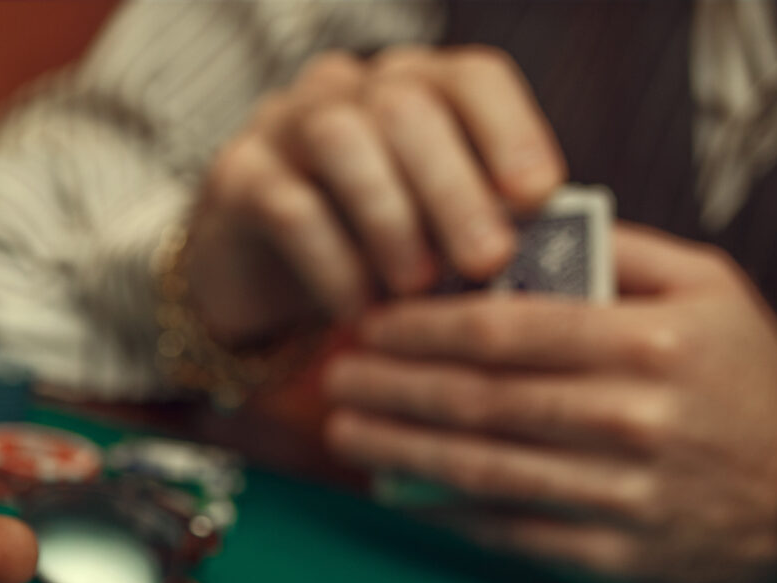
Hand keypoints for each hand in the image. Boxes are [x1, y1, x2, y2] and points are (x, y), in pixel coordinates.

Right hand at [186, 45, 564, 346]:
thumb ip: (475, 222)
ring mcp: (283, 124)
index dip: (510, 131)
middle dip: (454, 188)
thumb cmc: (358, 244)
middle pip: (406, 107)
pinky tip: (357, 310)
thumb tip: (541, 261)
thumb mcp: (426, 225)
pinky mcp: (234, 177)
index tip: (540, 195)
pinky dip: (333, 263)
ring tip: (417, 287)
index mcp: (412, 85)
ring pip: (342, 141)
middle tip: (488, 261)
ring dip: (391, 218)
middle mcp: (347, 88)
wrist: (247, 271)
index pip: (470, 79)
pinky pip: (289, 208)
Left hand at [323, 225, 776, 582]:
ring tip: (344, 430)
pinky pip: (503, 530)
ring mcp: (618, 494)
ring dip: (396, 450)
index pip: (503, 331)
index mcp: (649, 343)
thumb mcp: (708, 289)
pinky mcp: (608, 556)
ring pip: (477, 470)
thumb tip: (518, 230)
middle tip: (335, 376)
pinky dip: (440, 510)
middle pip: (475, 401)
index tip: (370, 323)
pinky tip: (397, 490)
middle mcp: (631, 418)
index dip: (421, 329)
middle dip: (390, 387)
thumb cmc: (744, 380)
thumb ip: (617, 254)